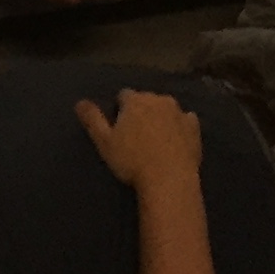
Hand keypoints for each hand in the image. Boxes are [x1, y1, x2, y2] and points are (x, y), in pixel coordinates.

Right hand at [77, 91, 202, 191]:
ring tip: (155, 139)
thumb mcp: (105, 142)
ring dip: (160, 117)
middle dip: (141, 110)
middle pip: (146, 99)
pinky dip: (179, 126)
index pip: (123, 95)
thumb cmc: (132, 161)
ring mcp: (179, 111)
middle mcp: (159, 99)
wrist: (169, 178)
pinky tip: (175, 141)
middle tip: (135, 134)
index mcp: (135, 100)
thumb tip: (79, 101)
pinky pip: (184, 120)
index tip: (118, 125)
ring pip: (166, 108)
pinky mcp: (194, 126)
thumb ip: (93, 120)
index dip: (119, 109)